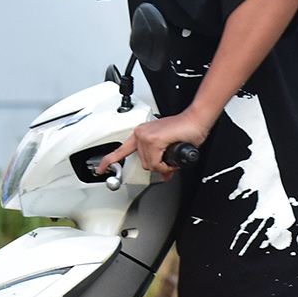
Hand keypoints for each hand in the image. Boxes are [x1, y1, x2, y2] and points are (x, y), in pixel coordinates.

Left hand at [96, 109, 212, 180]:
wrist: (196, 121)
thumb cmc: (186, 131)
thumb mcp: (170, 150)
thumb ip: (162, 162)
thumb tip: (164, 175)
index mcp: (142, 133)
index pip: (121, 149)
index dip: (109, 161)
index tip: (101, 169)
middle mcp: (141, 133)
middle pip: (143, 163)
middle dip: (158, 166)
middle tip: (169, 161)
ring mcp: (146, 136)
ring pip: (150, 164)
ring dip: (163, 166)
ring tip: (172, 157)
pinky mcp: (154, 140)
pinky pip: (157, 163)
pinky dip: (166, 166)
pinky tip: (171, 159)